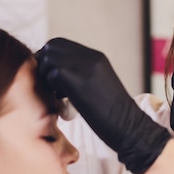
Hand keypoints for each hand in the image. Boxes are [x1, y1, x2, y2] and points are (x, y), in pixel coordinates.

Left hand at [36, 38, 170, 173]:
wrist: (129, 128)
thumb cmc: (113, 118)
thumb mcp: (97, 89)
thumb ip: (81, 77)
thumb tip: (55, 77)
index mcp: (96, 58)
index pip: (60, 45)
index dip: (50, 61)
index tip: (52, 83)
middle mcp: (91, 57)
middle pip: (52, 46)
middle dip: (44, 65)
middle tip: (51, 88)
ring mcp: (86, 66)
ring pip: (49, 58)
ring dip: (47, 78)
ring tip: (60, 97)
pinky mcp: (80, 79)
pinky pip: (52, 73)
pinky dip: (52, 89)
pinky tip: (65, 105)